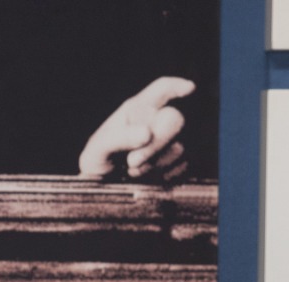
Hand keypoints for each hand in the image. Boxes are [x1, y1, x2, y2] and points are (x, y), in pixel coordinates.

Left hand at [78, 77, 195, 181]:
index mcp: (137, 109)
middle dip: (156, 143)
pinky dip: (162, 176)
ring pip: (178, 148)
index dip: (176, 86)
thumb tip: (147, 133)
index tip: (189, 88)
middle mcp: (157, 122)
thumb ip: (120, 137)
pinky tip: (146, 177)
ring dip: (154, 164)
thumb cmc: (98, 161)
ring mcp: (170, 143)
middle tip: (132, 162)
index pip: (161, 89)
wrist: (103, 189)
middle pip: (174, 119)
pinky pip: (181, 167)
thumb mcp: (99, 148)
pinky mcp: (177, 164)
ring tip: (132, 170)